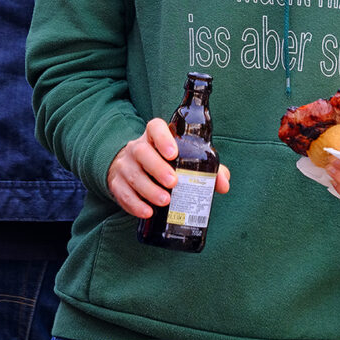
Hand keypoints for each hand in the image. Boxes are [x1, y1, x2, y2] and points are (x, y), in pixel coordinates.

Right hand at [107, 117, 229, 218]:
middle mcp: (137, 147)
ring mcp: (124, 165)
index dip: (163, 138)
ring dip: (148, 189)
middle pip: (142, 152)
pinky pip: (122, 193)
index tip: (173, 152)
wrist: (131, 167)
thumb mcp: (182, 159)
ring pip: (132, 174)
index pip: (155, 127)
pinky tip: (147, 212)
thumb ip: (205, 167)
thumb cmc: (164, 161)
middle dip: (157, 167)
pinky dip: (135, 204)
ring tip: (164, 201)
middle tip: (173, 182)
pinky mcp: (116, 183)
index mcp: (154, 136)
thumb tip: (223, 184)